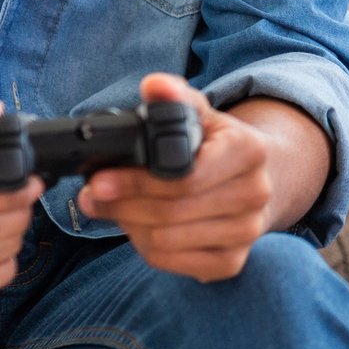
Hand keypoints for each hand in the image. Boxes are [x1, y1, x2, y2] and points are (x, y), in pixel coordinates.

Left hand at [75, 74, 272, 282]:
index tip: (98, 180)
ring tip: (115, 208)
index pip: (185, 177)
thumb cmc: (216, 147)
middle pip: (170, 212)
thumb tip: (154, 85)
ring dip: (129, 226)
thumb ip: (174, 98)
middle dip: (122, 204)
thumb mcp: (200, 115)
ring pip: (166, 240)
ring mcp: (248, 232)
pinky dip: (145, 248)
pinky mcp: (232, 262)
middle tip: (92, 196)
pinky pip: (173, 263)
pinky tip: (140, 228)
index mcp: (250, 150)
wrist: (254, 180)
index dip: (135, 181)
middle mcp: (257, 194)